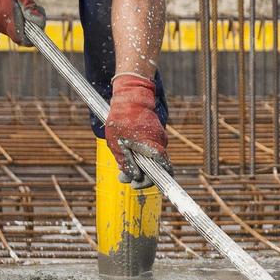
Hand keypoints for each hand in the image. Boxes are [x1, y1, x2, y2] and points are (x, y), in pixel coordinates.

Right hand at [0, 0, 44, 44]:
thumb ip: (29, 6)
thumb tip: (38, 22)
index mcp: (6, 16)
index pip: (22, 38)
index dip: (32, 37)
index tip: (38, 27)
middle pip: (20, 36)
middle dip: (29, 28)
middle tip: (33, 12)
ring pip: (15, 32)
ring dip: (22, 24)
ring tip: (23, 8)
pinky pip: (9, 28)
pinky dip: (16, 22)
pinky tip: (15, 10)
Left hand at [106, 74, 170, 188]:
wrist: (131, 95)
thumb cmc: (122, 117)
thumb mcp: (116, 143)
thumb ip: (125, 162)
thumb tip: (131, 178)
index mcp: (152, 145)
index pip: (163, 169)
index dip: (151, 180)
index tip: (137, 185)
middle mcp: (160, 143)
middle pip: (156, 168)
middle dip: (140, 176)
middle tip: (124, 178)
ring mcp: (160, 138)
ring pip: (152, 160)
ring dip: (139, 166)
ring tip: (122, 166)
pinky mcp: (156, 135)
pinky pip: (150, 151)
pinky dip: (140, 156)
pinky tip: (127, 155)